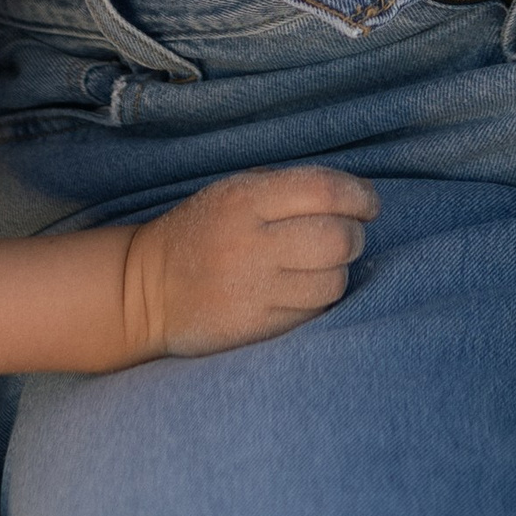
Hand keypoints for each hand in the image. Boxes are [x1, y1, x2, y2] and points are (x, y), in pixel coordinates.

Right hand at [120, 163, 376, 358]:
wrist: (147, 289)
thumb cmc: (202, 232)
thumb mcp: (233, 191)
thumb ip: (287, 188)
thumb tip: (354, 195)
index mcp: (245, 199)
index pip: (325, 190)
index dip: (360, 196)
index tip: (368, 204)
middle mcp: (251, 243)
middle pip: (338, 238)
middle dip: (354, 235)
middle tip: (345, 236)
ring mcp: (253, 289)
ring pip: (333, 280)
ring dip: (338, 271)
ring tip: (318, 265)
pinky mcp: (256, 327)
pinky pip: (313, 311)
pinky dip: (318, 299)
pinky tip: (300, 289)